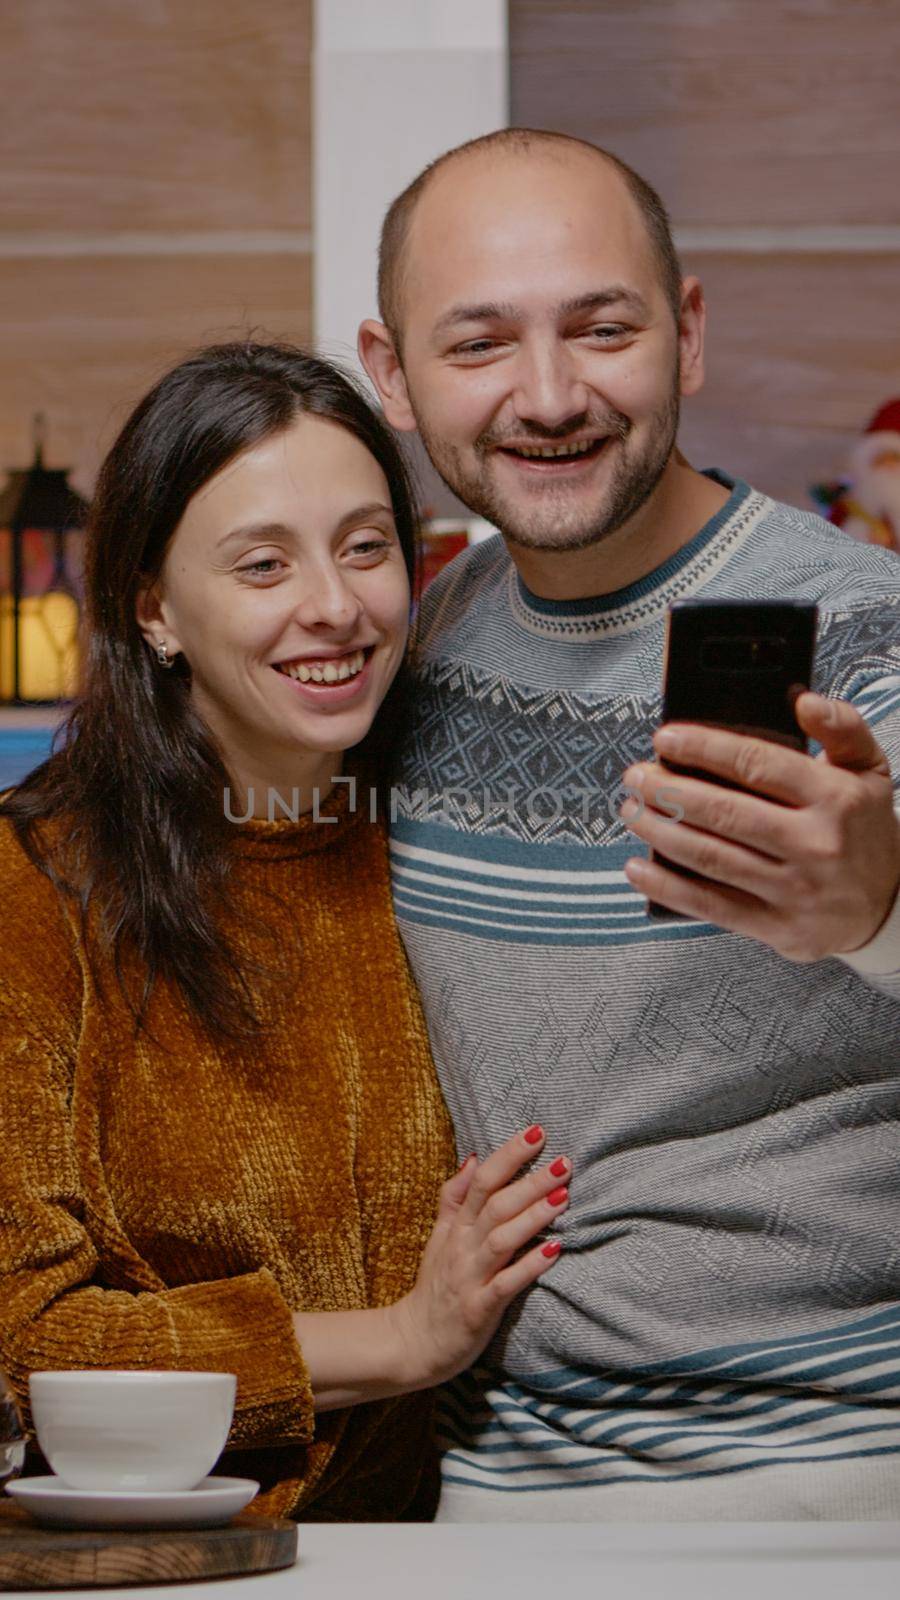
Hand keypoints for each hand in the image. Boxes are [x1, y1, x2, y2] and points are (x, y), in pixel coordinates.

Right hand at [387, 1126, 567, 1388]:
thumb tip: (474, 1156)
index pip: (482, 1180)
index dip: (509, 1155)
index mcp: (457, 1226)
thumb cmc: (435, 1286)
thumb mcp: (440, 1236)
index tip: (538, 1132)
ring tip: (563, 1198)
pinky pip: (506, 1285)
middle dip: (531, 1181)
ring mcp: (470, 1277)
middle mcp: (463, 1246)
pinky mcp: (479, 1309)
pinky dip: (530, 1266)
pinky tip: (554, 1251)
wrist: (414, 1342)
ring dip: (532, 1217)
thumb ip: (455, 1197)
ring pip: (501, 1239)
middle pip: (496, 1205)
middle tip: (564, 1161)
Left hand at [620, 691, 899, 961]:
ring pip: (711, 857)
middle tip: (636, 776)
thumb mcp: (870, 769)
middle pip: (725, 812)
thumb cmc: (864, 828)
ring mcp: (795, 890)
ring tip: (631, 811)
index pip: (757, 764)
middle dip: (668, 791)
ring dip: (660, 832)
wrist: (889, 906)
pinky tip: (638, 867)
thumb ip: (842, 726)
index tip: (664, 739)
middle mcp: (815, 844)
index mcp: (835, 798)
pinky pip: (711, 906)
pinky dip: (667, 887)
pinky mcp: (778, 928)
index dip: (703, 749)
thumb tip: (802, 700)